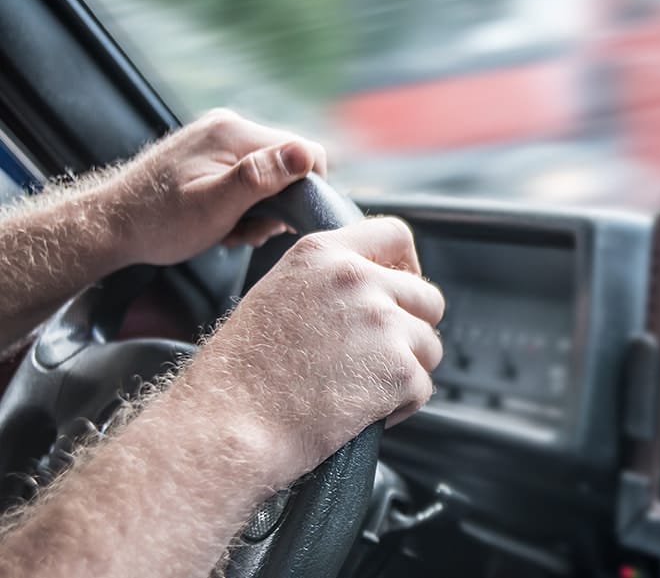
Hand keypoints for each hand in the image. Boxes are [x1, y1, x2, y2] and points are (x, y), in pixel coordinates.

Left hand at [106, 108, 328, 265]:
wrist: (110, 225)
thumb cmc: (159, 222)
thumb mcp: (215, 206)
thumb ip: (260, 177)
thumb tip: (304, 154)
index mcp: (233, 133)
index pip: (305, 151)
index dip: (308, 189)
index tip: (284, 222)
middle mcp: (229, 125)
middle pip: (287, 162)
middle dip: (280, 202)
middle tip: (249, 232)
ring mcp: (217, 137)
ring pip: (270, 171)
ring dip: (260, 206)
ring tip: (231, 230)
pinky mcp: (210, 151)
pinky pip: (248, 173)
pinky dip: (244, 200)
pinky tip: (222, 220)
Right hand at [172, 217, 443, 485]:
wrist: (228, 426)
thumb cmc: (239, 375)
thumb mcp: (276, 296)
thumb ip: (327, 283)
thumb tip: (373, 292)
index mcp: (323, 254)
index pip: (394, 235)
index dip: (408, 267)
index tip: (402, 291)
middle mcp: (358, 279)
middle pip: (426, 297)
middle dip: (411, 330)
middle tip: (377, 358)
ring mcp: (383, 322)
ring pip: (429, 346)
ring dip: (407, 370)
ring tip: (360, 390)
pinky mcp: (399, 368)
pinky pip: (423, 387)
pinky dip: (401, 406)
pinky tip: (362, 413)